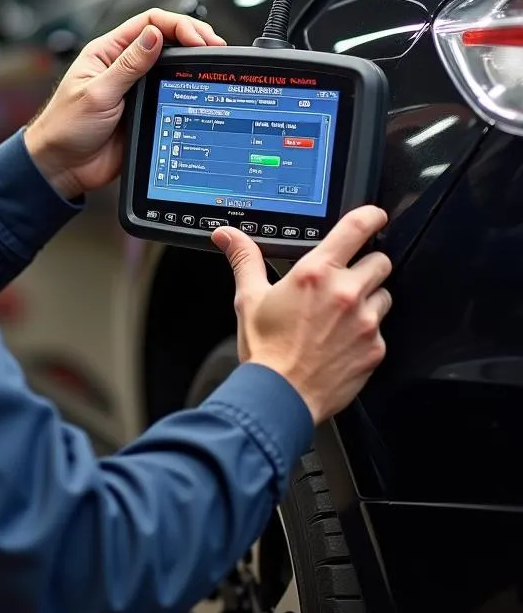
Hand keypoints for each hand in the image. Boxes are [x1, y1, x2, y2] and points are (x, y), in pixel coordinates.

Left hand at [24, 8, 223, 199]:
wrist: (62, 167)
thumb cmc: (64, 127)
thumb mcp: (97, 93)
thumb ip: (127, 66)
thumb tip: (154, 36)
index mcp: (107, 52)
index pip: (148, 23)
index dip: (177, 25)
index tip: (197, 37)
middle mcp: (122, 67)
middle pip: (165, 40)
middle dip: (192, 40)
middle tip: (213, 48)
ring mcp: (135, 89)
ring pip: (171, 67)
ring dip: (191, 64)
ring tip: (210, 65)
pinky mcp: (144, 110)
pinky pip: (170, 94)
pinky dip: (186, 89)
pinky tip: (197, 89)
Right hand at [211, 206, 392, 425]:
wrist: (280, 397)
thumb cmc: (265, 349)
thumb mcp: (250, 297)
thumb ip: (245, 259)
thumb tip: (227, 236)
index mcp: (316, 274)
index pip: (356, 229)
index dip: (370, 216)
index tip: (374, 216)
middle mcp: (346, 293)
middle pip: (380, 261)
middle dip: (366, 265)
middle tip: (345, 279)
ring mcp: (365, 322)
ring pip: (385, 295)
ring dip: (370, 298)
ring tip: (342, 314)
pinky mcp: (376, 349)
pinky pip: (382, 330)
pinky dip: (367, 331)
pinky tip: (343, 340)